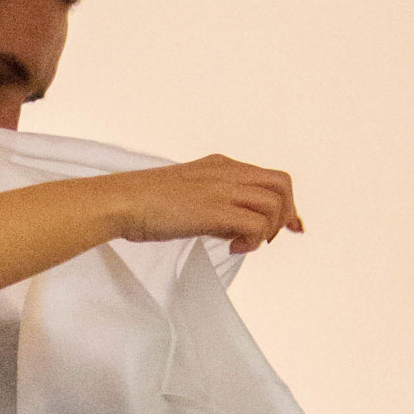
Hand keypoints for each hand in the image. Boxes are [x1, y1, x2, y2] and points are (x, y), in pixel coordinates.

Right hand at [101, 154, 302, 254]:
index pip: (270, 178)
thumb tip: (235, 229)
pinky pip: (255, 224)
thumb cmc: (145, 203)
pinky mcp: (214, 210)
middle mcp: (227, 172)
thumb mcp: (188, 196)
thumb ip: (215, 205)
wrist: (122, 200)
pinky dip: (253, 240)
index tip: (290, 227)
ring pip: (274, 204)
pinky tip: (233, 247)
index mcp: (221, 166)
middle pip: (282, 185)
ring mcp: (222, 189)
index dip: (286, 204)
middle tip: (269, 239)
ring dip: (268, 230)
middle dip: (285, 215)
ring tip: (245, 244)